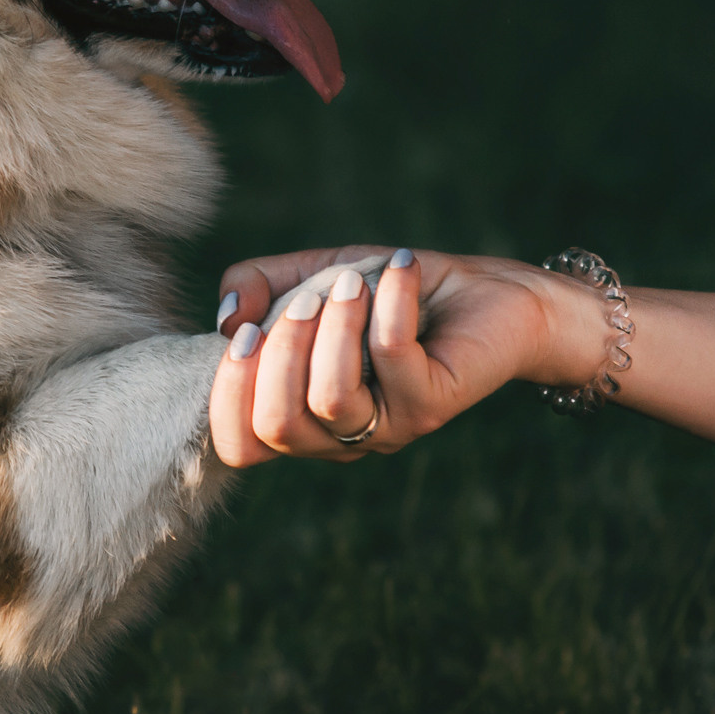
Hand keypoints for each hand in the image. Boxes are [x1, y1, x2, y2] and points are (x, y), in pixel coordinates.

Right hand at [207, 246, 612, 465]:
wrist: (489, 294)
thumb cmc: (391, 291)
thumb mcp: (312, 275)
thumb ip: (258, 286)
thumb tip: (225, 317)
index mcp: (304, 417)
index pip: (240, 447)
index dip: (227, 395)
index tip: (242, 333)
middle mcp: (343, 438)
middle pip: (277, 427)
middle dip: (279, 350)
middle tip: (309, 298)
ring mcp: (390, 427)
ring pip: (330, 400)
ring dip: (332, 327)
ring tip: (354, 282)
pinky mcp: (434, 403)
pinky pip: (392, 356)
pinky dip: (389, 301)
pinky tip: (401, 266)